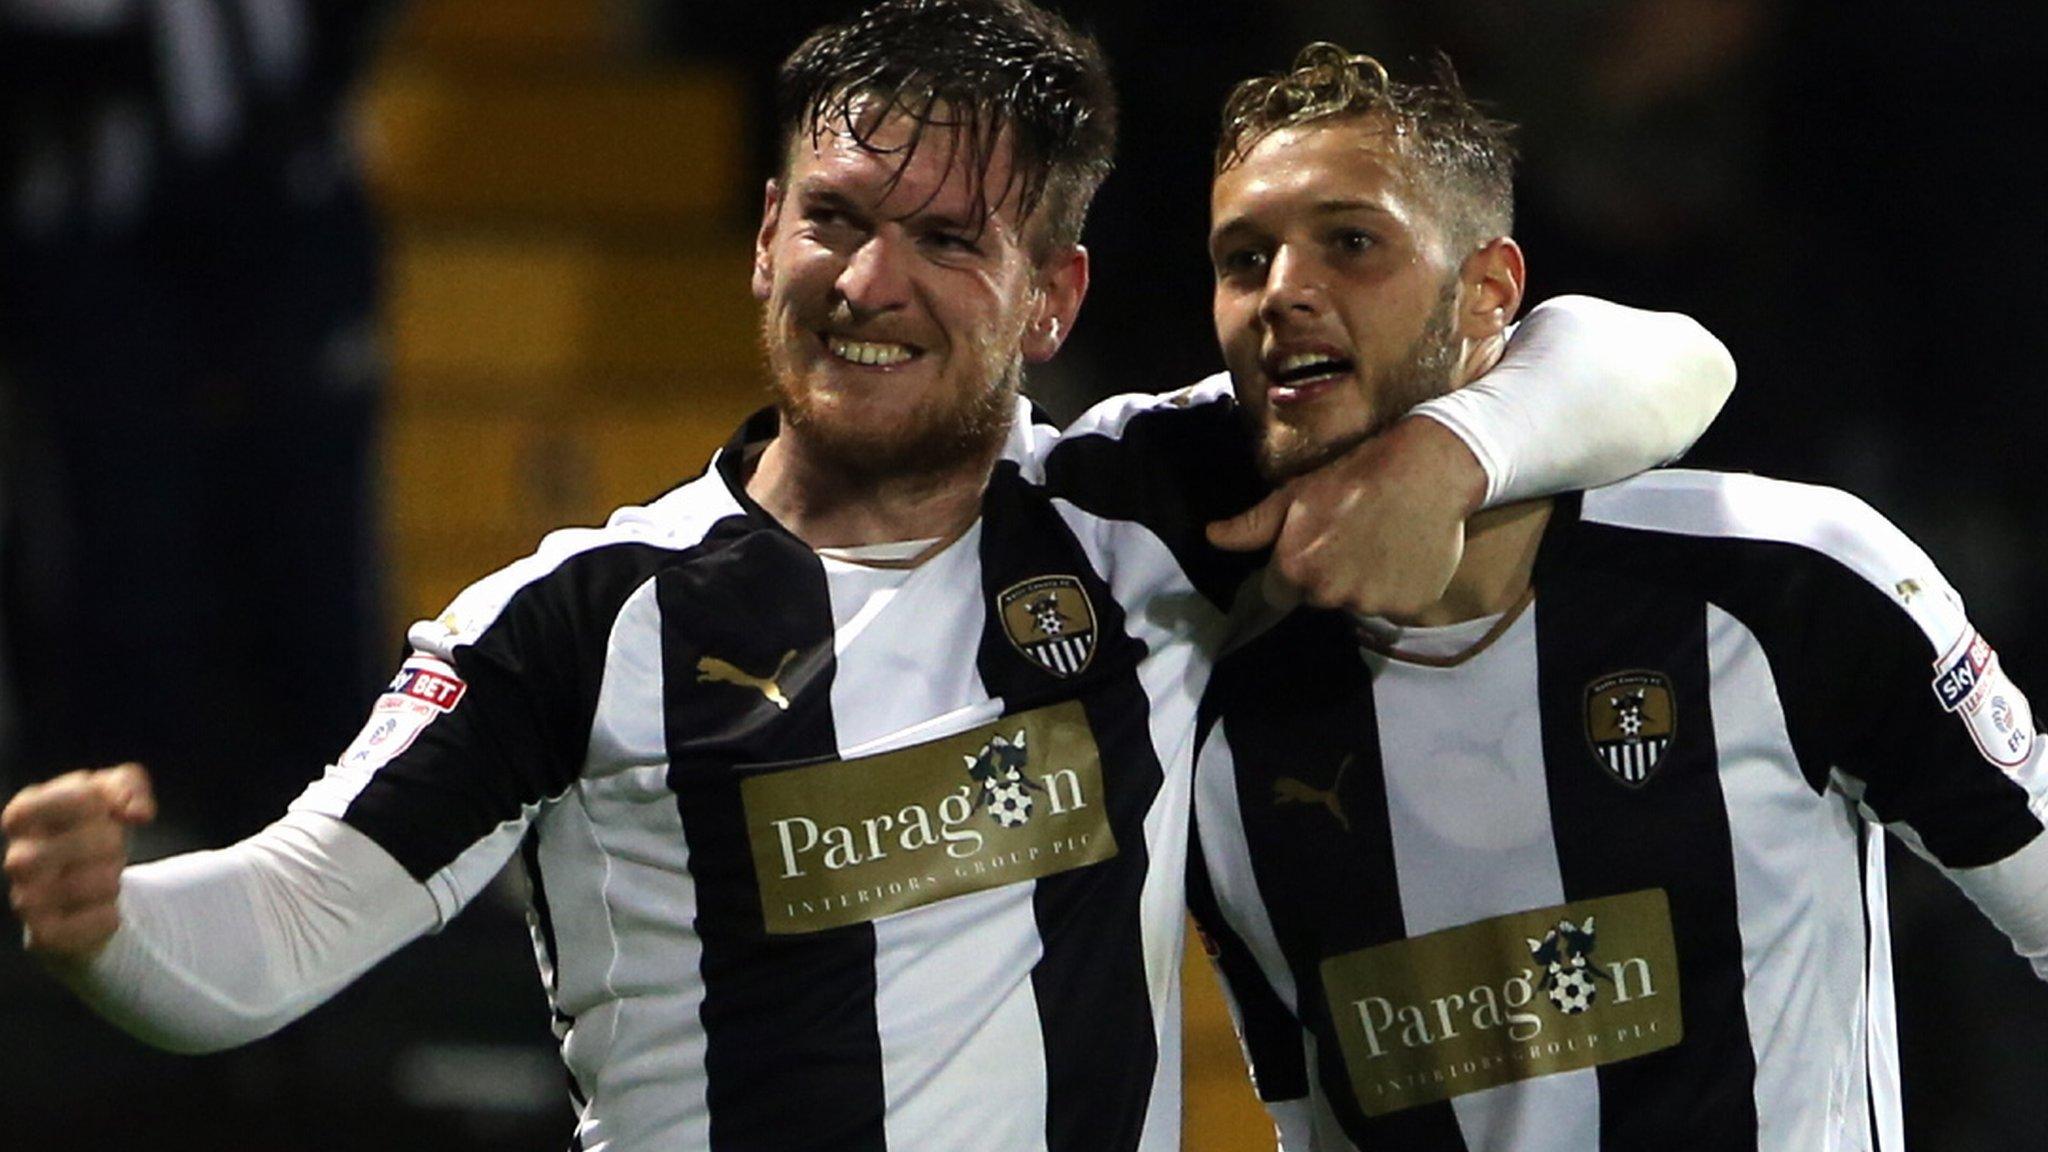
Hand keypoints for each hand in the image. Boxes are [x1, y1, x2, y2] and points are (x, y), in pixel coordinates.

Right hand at [3, 763, 155, 966]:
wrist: (90, 892)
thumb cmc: (95, 833)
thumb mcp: (113, 795)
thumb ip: (127, 785)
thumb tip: (138, 812)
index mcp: (24, 817)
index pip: (50, 802)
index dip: (86, 802)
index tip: (102, 808)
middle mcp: (18, 860)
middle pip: (81, 843)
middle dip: (109, 842)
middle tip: (112, 847)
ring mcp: (27, 900)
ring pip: (88, 885)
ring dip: (111, 878)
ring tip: (107, 878)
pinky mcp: (46, 936)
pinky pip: (94, 923)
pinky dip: (110, 915)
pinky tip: (104, 909)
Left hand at [1206, 416, 1485, 616]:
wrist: (1428, 469)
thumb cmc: (1355, 476)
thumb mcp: (1295, 495)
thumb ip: (1253, 526)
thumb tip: (1212, 537)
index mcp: (1296, 570)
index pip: (1278, 593)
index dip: (1292, 569)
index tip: (1313, 545)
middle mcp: (1331, 596)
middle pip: (1319, 599)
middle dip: (1328, 576)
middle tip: (1350, 538)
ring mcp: (1373, 605)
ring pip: (1358, 603)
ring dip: (1365, 582)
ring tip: (1381, 542)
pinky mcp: (1411, 607)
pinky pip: (1396, 606)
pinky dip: (1399, 586)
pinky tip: (1405, 553)